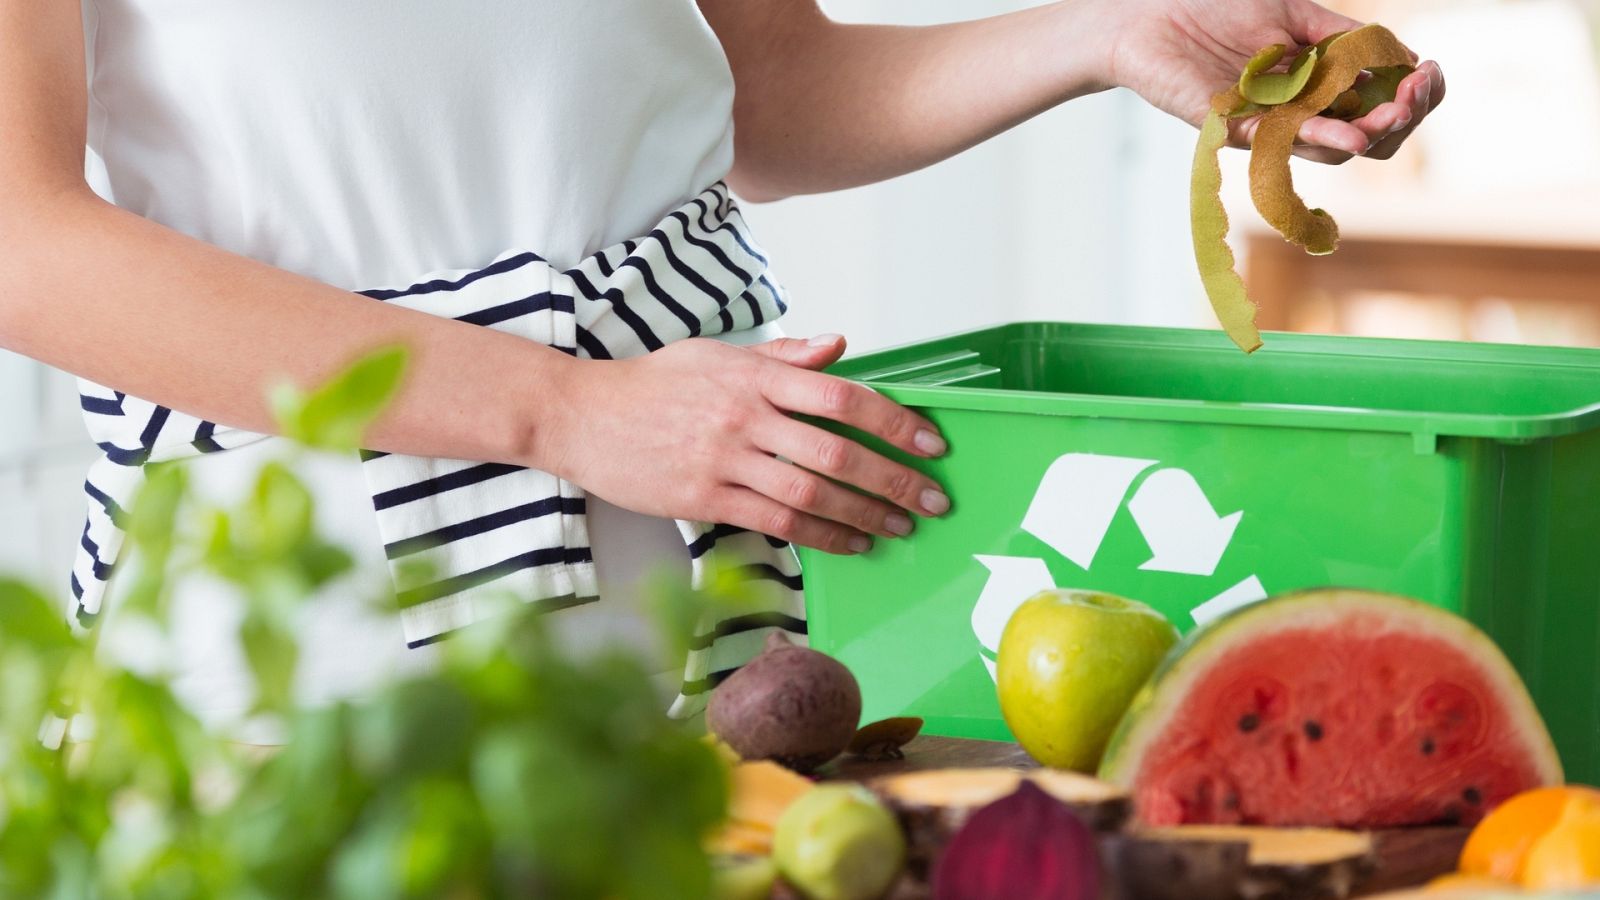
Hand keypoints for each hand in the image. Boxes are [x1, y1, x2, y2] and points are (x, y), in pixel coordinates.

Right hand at [544, 335, 950, 554]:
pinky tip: (851, 542)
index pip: (842, 395)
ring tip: (901, 526)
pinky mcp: (706, 498)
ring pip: (812, 494)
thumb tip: (839, 346)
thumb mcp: (718, 354)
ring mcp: (725, 459)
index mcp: (756, 376)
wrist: (583, 415)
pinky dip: (821, 535)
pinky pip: (776, 522)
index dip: (893, 421)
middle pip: (837, 451)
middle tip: (933, 498)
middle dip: (894, 479)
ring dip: (865, 514)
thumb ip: (783, 356)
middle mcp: (746, 416)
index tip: (929, 442)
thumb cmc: (653, 383)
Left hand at [1098, 0, 1444, 163]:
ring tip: (1391, 117)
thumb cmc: (1214, 10)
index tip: (1428, 73)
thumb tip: (1402, 55)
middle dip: (1398, 120)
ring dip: (1365, 134)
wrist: (1148, 13)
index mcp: (1316, 88)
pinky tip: (1345, 133)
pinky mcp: (1228, 128)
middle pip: (1364, 140)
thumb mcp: (1294, 13)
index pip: (1377, 109)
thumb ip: (1342, 34)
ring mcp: (1263, 126)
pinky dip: (1313, 137)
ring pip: (1326, 149)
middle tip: (1413, 95)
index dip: (1412, 97)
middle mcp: (1294, 115)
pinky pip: (1275, 142)